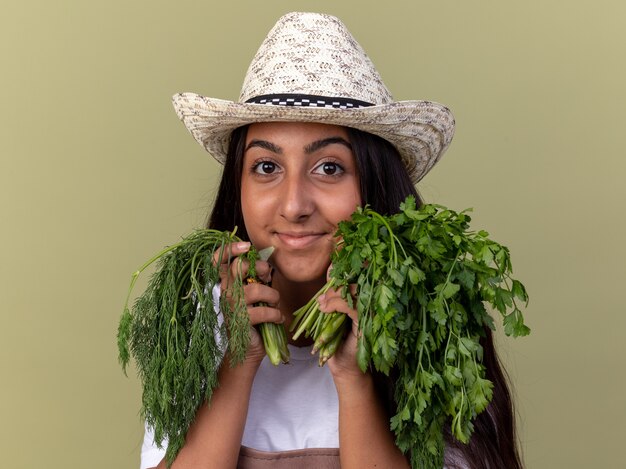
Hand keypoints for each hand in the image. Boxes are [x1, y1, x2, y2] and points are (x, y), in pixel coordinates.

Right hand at [213, 242, 283, 364]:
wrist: (246, 350)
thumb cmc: (253, 319)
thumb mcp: (255, 294)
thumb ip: (256, 279)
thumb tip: (266, 264)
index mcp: (226, 284)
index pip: (218, 261)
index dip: (229, 249)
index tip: (246, 246)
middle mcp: (225, 292)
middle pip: (238, 268)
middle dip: (259, 267)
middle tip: (267, 277)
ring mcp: (231, 307)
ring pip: (255, 289)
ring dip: (272, 295)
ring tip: (275, 304)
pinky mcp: (240, 322)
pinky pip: (263, 310)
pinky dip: (275, 314)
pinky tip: (276, 318)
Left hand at [317, 283, 364, 379]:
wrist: (343, 366)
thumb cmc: (338, 343)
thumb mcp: (332, 320)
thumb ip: (333, 304)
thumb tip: (323, 291)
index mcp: (363, 304)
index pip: (356, 284)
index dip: (341, 281)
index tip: (326, 285)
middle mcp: (370, 308)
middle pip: (357, 286)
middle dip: (337, 288)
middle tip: (322, 297)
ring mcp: (370, 316)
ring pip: (355, 294)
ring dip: (335, 295)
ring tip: (322, 304)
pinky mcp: (366, 325)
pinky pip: (353, 308)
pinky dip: (337, 304)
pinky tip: (326, 308)